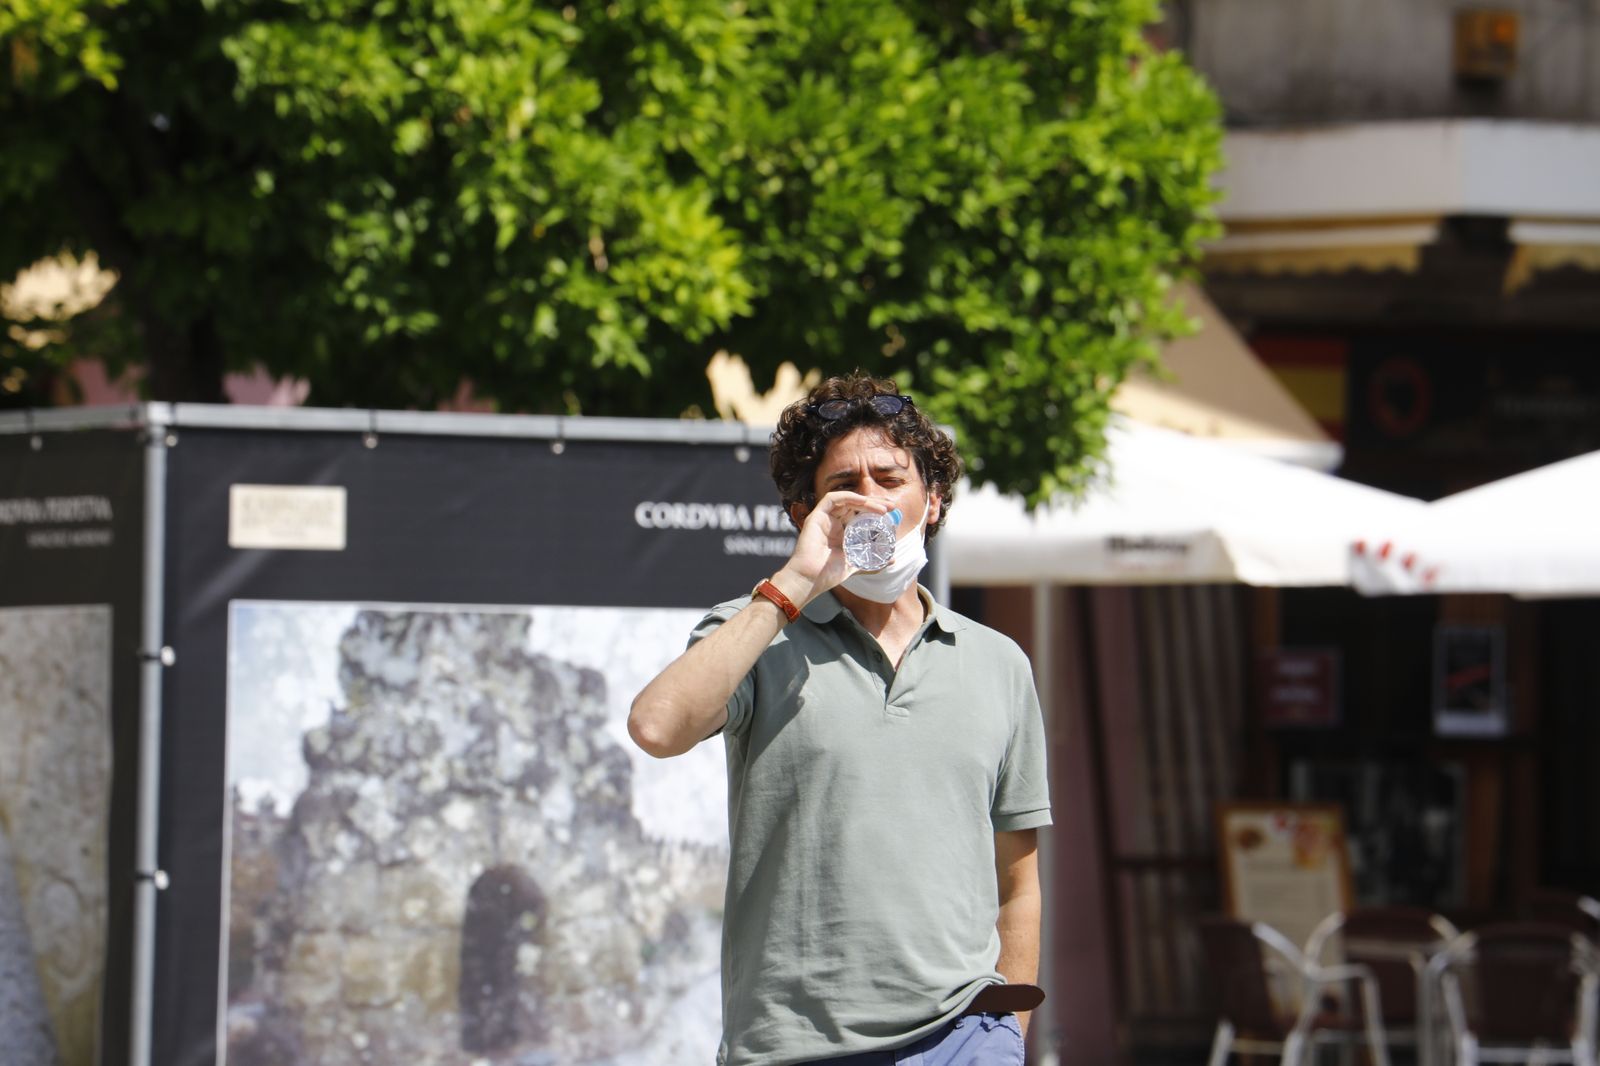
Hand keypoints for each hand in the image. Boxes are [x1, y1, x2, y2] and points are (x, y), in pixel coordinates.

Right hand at [771, 491, 893, 604]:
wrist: (810, 580)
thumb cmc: (828, 574)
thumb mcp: (856, 564)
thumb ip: (872, 561)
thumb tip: (892, 560)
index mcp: (842, 532)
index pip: (860, 515)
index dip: (875, 511)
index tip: (892, 514)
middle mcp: (833, 523)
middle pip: (855, 505)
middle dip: (875, 503)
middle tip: (892, 507)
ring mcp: (824, 519)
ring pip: (846, 501)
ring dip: (865, 501)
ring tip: (882, 509)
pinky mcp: (816, 516)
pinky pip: (831, 499)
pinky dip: (848, 497)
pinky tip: (863, 502)